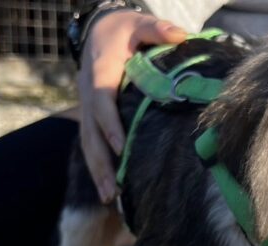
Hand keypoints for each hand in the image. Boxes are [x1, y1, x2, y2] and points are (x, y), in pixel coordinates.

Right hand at [78, 11, 185, 202]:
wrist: (98, 30)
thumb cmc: (125, 31)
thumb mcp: (139, 25)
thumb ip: (158, 30)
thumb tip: (181, 36)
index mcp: (100, 73)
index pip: (103, 102)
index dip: (110, 125)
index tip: (121, 147)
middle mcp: (88, 93)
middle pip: (91, 132)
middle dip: (101, 162)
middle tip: (112, 188)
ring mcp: (86, 107)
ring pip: (88, 143)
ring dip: (97, 172)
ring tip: (108, 198)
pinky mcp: (90, 117)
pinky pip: (91, 144)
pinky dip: (98, 167)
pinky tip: (109, 190)